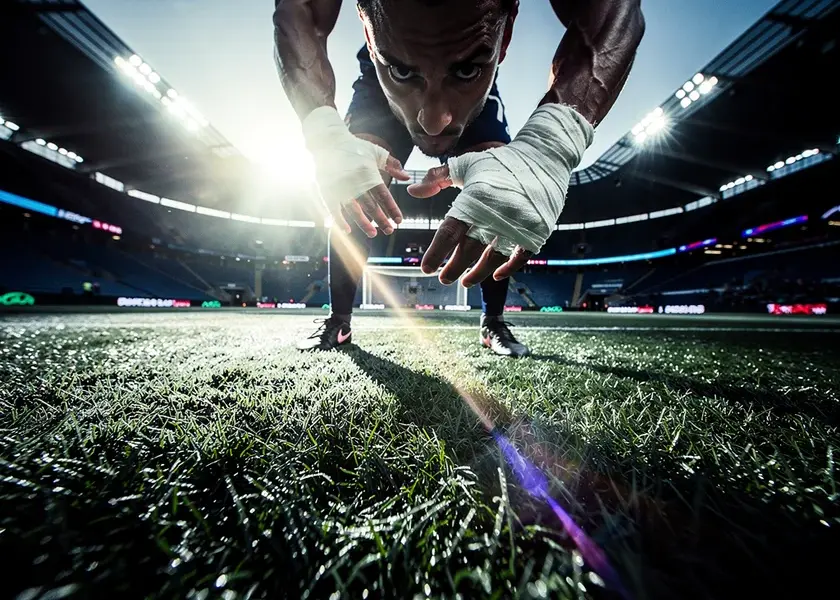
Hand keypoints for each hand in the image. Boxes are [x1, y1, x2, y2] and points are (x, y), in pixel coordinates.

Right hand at [303, 106, 409, 237]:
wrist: (328, 141)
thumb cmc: (354, 147)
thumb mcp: (376, 152)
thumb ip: (393, 165)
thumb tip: (407, 177)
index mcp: (369, 173)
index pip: (384, 195)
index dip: (392, 209)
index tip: (399, 220)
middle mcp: (355, 182)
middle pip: (371, 206)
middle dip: (382, 220)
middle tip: (390, 230)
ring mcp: (340, 188)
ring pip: (354, 210)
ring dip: (364, 224)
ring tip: (373, 233)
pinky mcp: (327, 191)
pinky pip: (334, 210)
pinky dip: (340, 220)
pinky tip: (348, 230)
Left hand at [408, 165, 531, 286]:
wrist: (544, 157)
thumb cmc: (500, 162)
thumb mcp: (466, 164)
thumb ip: (437, 178)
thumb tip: (411, 191)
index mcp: (475, 198)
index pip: (450, 231)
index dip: (436, 252)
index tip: (426, 268)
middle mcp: (496, 214)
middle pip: (470, 249)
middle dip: (454, 268)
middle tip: (443, 279)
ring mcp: (518, 224)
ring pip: (493, 257)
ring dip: (478, 273)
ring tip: (465, 282)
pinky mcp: (536, 230)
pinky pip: (521, 256)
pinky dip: (508, 268)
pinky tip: (495, 275)